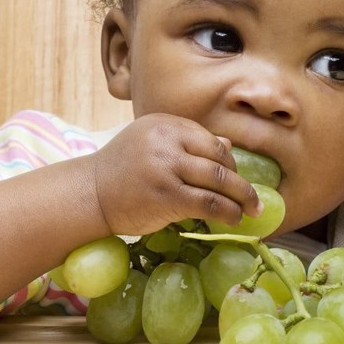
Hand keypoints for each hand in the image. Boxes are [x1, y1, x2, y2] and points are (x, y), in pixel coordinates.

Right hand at [89, 113, 260, 235]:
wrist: (89, 195)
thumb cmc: (121, 172)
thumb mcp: (151, 145)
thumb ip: (186, 143)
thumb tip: (228, 143)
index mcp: (163, 123)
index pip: (208, 139)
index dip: (227, 159)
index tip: (236, 176)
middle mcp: (166, 140)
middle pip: (218, 157)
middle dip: (240, 180)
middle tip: (253, 197)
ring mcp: (166, 167)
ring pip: (218, 180)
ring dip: (242, 197)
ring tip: (251, 210)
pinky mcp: (166, 195)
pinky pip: (209, 203)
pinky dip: (228, 212)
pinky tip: (234, 219)